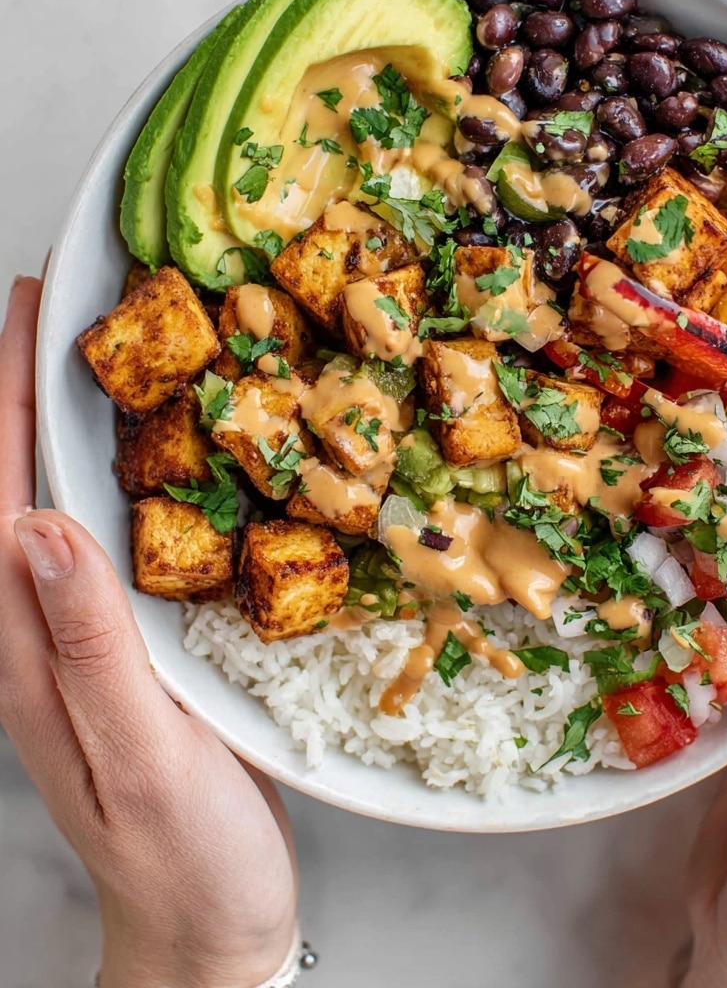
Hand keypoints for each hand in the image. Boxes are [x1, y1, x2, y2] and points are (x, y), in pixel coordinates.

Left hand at [0, 277, 299, 987]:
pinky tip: (146, 453)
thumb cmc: (181, 860)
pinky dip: (114, 474)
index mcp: (25, 651)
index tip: (27, 308)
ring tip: (92, 351)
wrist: (206, 929)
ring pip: (55, 503)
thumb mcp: (140, 757)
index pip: (2, 497)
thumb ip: (91, 645)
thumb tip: (39, 524)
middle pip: (14, 485)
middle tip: (52, 302)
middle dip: (23, 387)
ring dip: (62, 420)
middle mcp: (37, 634)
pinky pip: (106, 538)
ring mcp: (75, 642)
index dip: (8, 396)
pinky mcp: (119, 650)